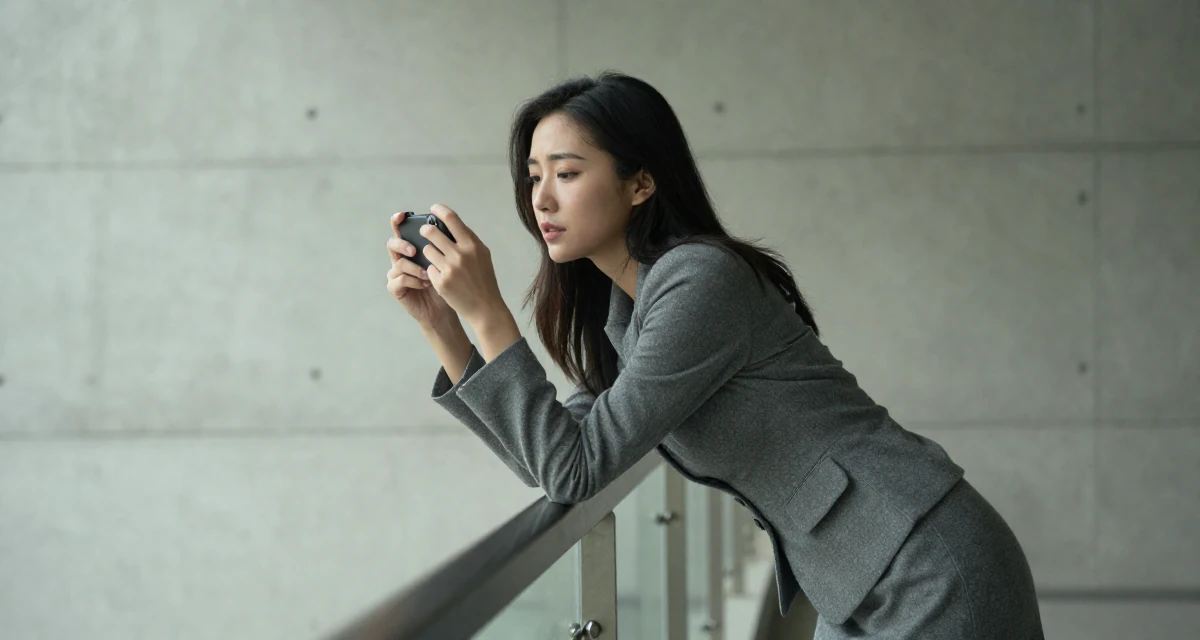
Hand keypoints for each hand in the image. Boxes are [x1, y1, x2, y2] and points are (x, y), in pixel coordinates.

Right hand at [386, 212, 455, 329]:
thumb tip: (445, 225)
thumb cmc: (449, 284)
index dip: (399, 221)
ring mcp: (397, 273)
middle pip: (393, 243)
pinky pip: (399, 279)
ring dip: (414, 267)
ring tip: (428, 275)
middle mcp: (403, 258)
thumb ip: (445, 244)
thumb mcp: (450, 261)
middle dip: (402, 244)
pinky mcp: (396, 288)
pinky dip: (413, 280)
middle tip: (414, 250)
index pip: (403, 230)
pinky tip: (425, 284)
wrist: (446, 309)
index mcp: (414, 248)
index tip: (403, 215)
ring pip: (398, 262)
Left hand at [419, 204, 505, 324]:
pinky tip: (441, 276)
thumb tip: (450, 223)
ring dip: (429, 252)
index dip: (439, 210)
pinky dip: (432, 270)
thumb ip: (467, 239)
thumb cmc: (484, 279)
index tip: (433, 209)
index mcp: (472, 245)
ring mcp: (449, 269)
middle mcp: (460, 254)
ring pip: (427, 250)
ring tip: (438, 259)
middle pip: (431, 232)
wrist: (485, 307)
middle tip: (425, 232)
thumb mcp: (482, 255)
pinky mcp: (441, 282)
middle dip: (425, 230)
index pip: (451, 218)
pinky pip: (428, 268)